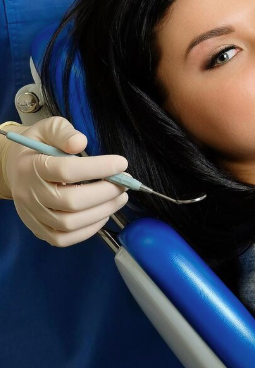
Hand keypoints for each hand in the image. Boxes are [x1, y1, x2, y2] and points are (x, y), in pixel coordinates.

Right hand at [5, 117, 128, 245]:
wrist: (16, 168)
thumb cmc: (39, 147)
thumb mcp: (48, 129)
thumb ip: (64, 132)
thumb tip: (80, 143)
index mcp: (32, 167)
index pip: (66, 170)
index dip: (98, 168)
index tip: (121, 163)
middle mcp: (30, 194)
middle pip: (71, 201)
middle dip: (105, 193)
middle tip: (124, 184)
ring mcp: (33, 215)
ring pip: (69, 223)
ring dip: (102, 212)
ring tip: (120, 198)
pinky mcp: (38, 229)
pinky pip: (63, 238)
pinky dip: (88, 230)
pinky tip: (103, 214)